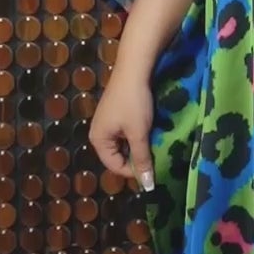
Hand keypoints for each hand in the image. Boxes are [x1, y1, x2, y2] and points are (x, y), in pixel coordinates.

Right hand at [87, 67, 155, 190]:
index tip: (153, 168)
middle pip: (118, 156)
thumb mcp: (139, 133)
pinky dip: (137, 135)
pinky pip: (126, 132)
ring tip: (154, 144)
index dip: (134, 171)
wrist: (134, 69)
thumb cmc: (134, 102)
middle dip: (137, 158)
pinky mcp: (116, 113)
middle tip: (155, 156)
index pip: (115, 166)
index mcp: (98, 140)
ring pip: (124, 144)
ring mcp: (107, 122)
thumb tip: (147, 185)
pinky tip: (150, 130)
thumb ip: (142, 159)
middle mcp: (99, 133)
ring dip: (139, 146)